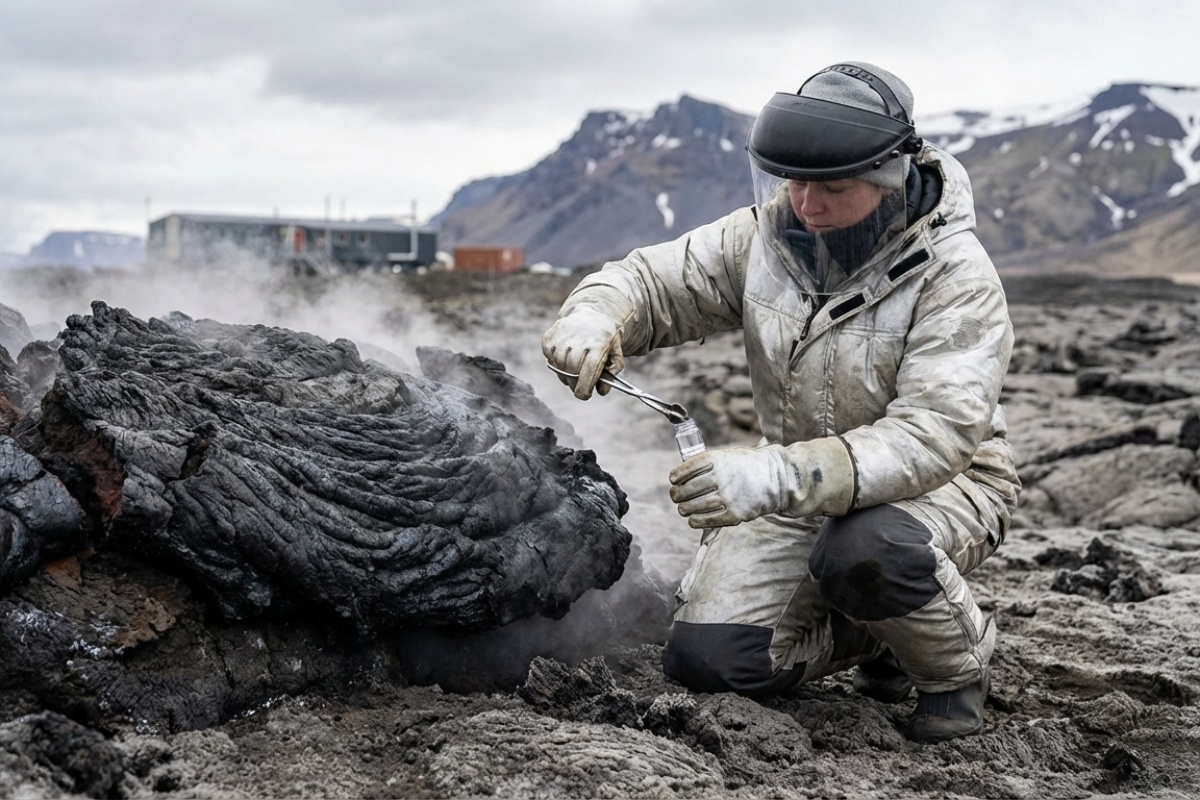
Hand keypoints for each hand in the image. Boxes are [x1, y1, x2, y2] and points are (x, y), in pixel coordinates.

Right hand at [542, 307, 624, 398]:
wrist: (591, 314)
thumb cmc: (605, 340)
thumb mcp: (616, 354)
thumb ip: (612, 374)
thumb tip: (602, 390)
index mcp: (598, 344)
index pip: (588, 371)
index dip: (584, 388)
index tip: (584, 395)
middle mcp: (578, 340)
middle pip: (572, 373)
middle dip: (576, 383)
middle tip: (580, 385)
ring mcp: (561, 338)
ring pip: (559, 368)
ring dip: (566, 374)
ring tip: (575, 370)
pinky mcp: (548, 337)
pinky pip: (550, 359)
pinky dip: (557, 363)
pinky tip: (566, 357)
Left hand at [669, 446, 791, 528]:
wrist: (777, 479)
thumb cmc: (749, 466)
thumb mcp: (729, 456)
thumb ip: (708, 464)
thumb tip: (683, 477)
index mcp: (717, 460)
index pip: (686, 469)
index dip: (676, 476)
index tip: (673, 480)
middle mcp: (720, 478)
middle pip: (686, 490)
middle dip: (676, 495)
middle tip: (675, 496)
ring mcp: (727, 497)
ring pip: (693, 507)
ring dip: (684, 509)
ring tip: (683, 509)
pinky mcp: (734, 514)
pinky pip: (707, 520)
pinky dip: (696, 521)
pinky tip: (693, 520)